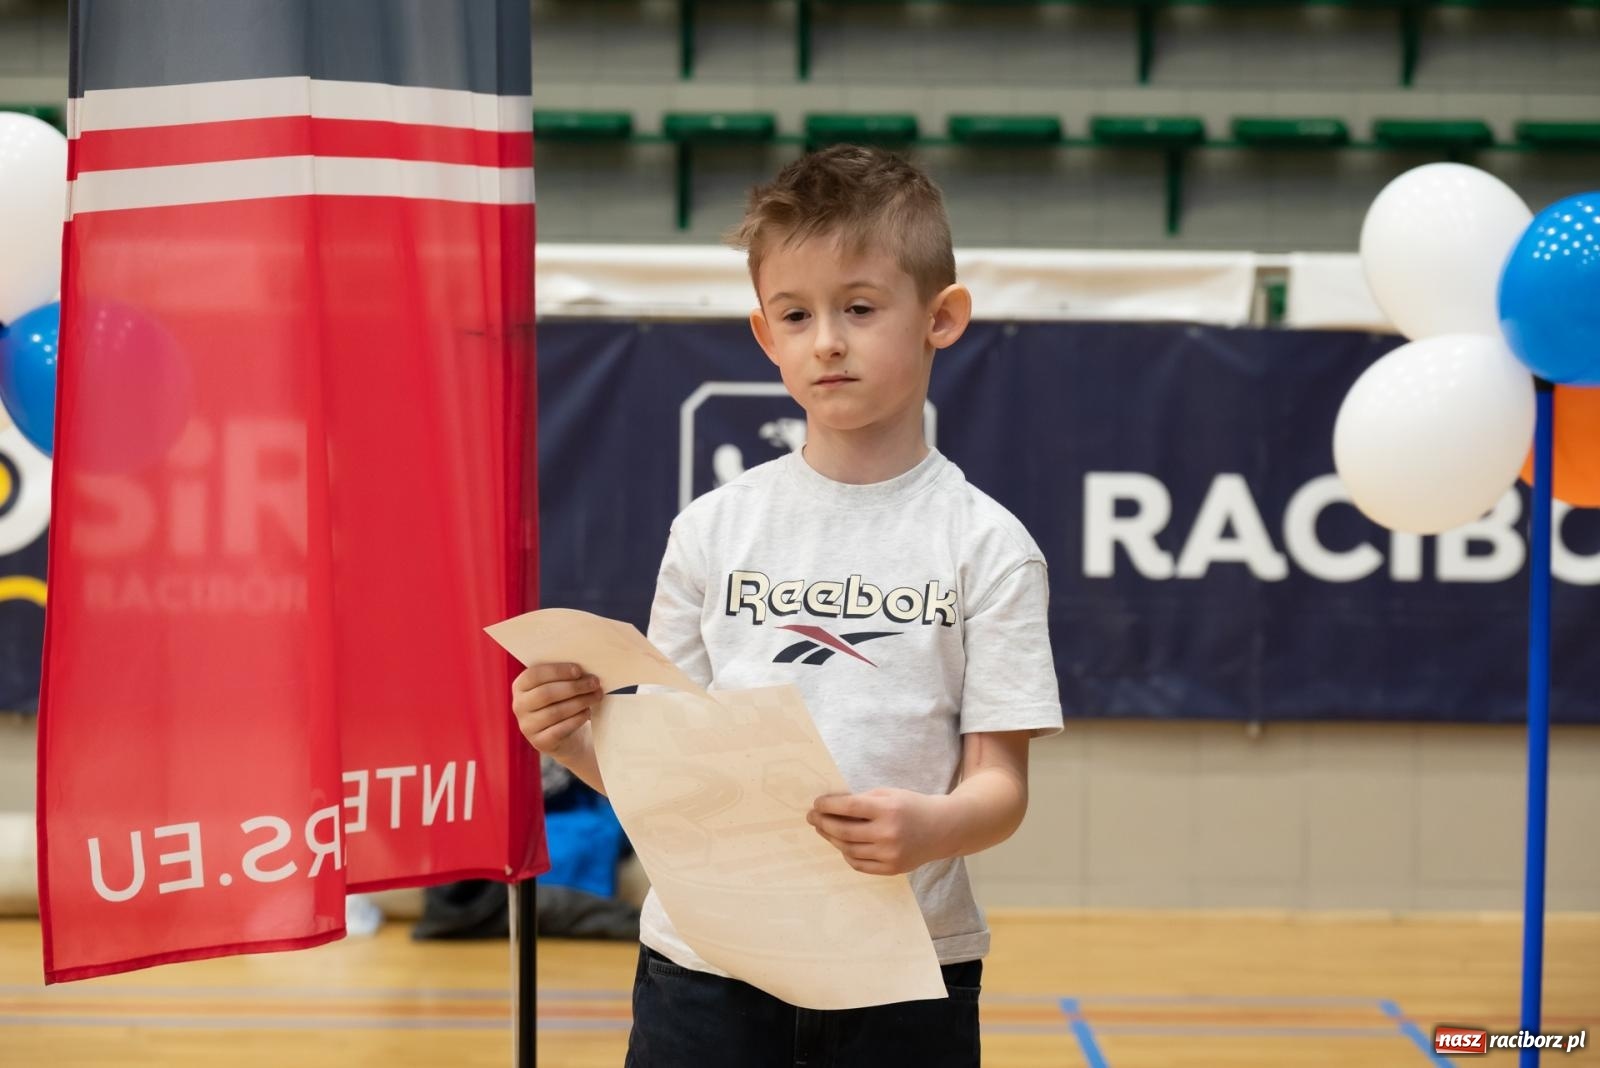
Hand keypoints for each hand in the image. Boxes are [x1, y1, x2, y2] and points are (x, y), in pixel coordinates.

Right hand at [511, 662, 601, 758]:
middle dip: (573, 687)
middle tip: (594, 683)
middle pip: (546, 693)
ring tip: (596, 696)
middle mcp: (519, 706)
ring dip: (580, 702)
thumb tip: (584, 671)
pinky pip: (560, 729)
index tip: (578, 670)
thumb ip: (563, 677)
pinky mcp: (540, 742)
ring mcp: (527, 726)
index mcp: (520, 686)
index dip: (557, 671)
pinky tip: (588, 712)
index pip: (534, 675)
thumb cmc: (561, 702)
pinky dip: (577, 719)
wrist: (563, 734)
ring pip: (555, 712)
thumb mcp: (557, 686)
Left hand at [807, 788, 949, 875]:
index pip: (848, 807)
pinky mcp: (892, 869)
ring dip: (832, 838)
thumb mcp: (890, 794)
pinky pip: (860, 864)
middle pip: (844, 830)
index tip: (816, 803)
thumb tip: (831, 807)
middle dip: (823, 823)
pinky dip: (847, 854)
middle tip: (812, 817)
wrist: (943, 828)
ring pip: (848, 849)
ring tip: (824, 830)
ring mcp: (890, 854)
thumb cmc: (913, 806)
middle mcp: (888, 833)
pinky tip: (842, 845)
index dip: (828, 805)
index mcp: (888, 809)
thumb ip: (863, 800)